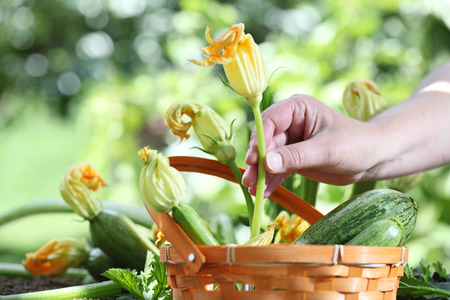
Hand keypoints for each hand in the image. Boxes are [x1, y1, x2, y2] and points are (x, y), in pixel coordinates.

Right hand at [242, 94, 381, 196]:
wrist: (372, 159)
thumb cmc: (356, 144)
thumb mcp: (326, 150)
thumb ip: (296, 156)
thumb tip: (265, 162)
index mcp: (298, 108)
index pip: (270, 121)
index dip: (258, 139)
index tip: (253, 160)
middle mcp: (290, 122)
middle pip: (265, 140)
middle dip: (257, 161)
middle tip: (250, 180)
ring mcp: (291, 141)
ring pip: (269, 157)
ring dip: (261, 173)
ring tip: (253, 190)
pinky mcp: (294, 158)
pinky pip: (278, 168)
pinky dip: (272, 180)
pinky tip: (265, 192)